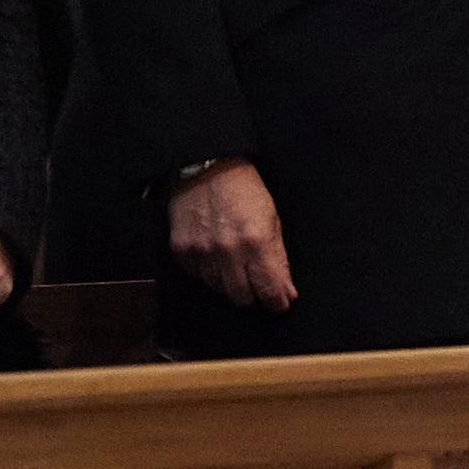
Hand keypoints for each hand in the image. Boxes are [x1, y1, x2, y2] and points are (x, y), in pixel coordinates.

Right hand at [169, 161, 294, 311]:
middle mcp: (228, 251)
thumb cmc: (244, 189)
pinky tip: (212, 251)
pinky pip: (196, 276)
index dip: (276, 301)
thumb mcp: (272, 219)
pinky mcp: (181, 250)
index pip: (269, 291)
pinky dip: (206, 269)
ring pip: (217, 288)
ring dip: (227, 280)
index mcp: (256, 242)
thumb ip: (279, 259)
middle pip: (241, 297)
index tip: (279, 303)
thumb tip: (287, 292)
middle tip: (253, 276)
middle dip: (251, 291)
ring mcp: (201, 252)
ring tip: (230, 257)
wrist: (206, 166)